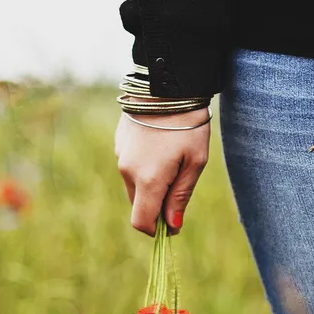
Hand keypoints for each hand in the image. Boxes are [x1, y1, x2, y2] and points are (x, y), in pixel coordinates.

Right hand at [114, 109, 210, 235]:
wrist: (167, 83)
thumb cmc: (188, 124)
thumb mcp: (195, 162)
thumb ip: (181, 195)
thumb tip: (172, 225)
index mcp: (148, 179)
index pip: (141, 222)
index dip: (157, 230)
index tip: (174, 222)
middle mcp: (128, 171)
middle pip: (138, 205)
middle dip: (156, 206)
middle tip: (179, 184)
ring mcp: (120, 156)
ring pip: (134, 186)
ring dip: (151, 185)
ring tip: (171, 160)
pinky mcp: (119, 144)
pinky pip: (130, 167)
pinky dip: (144, 168)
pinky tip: (160, 147)